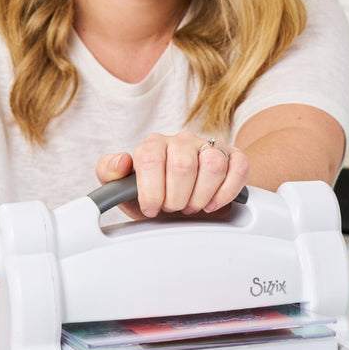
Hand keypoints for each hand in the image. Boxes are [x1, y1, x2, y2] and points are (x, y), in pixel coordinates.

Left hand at [95, 131, 248, 218]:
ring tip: (192, 206)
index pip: (150, 157)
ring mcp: (209, 147)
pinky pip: (238, 167)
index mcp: (154, 145)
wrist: (182, 203)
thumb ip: (109, 173)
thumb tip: (121, 161)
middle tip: (173, 208)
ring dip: (201, 196)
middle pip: (183, 164)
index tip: (152, 208)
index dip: (151, 190)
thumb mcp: (125, 190)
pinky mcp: (233, 157)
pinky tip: (213, 203)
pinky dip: (227, 192)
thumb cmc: (154, 196)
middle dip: (177, 197)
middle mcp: (181, 141)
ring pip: (213, 165)